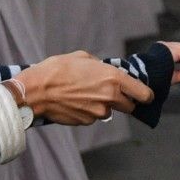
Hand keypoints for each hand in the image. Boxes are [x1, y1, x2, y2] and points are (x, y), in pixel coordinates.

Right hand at [15, 51, 153, 124]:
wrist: (34, 92)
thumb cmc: (56, 70)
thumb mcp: (82, 57)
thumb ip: (100, 65)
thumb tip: (105, 70)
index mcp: (114, 79)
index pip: (144, 94)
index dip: (145, 95)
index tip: (142, 95)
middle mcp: (110, 98)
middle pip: (129, 106)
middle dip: (122, 100)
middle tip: (108, 91)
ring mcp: (98, 112)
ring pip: (108, 111)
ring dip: (101, 104)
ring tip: (82, 93)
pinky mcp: (86, 121)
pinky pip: (93, 117)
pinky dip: (87, 111)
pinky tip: (74, 101)